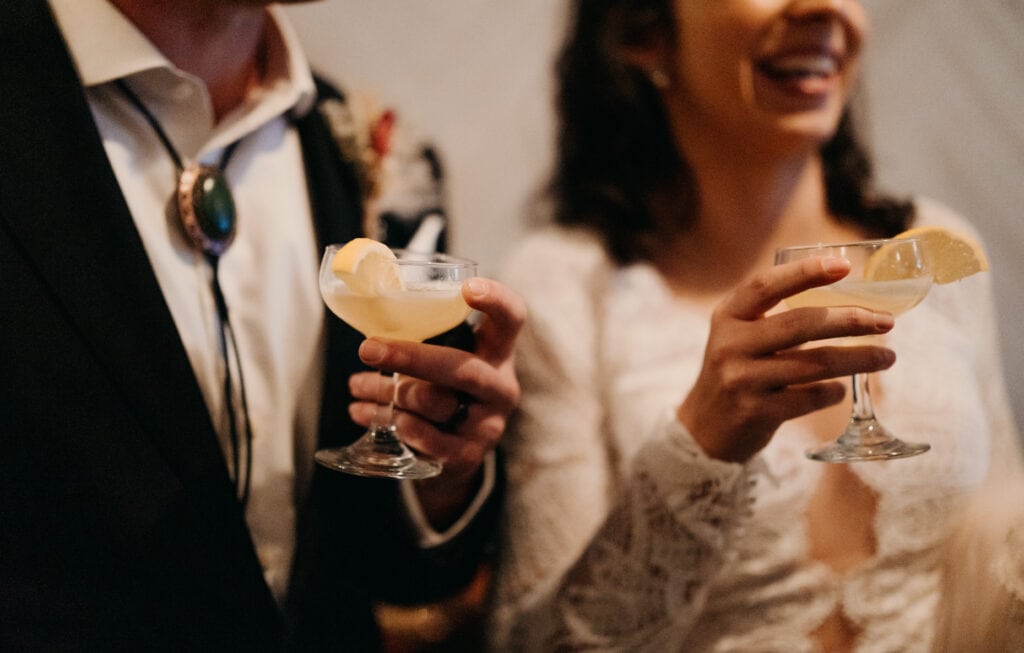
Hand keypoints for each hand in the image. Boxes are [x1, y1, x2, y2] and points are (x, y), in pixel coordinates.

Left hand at [349, 277, 524, 526]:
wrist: (454, 454)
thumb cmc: (442, 390)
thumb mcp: (445, 359)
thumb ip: (423, 338)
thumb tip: (368, 321)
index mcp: (498, 352)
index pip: (511, 319)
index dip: (496, 301)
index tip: (467, 288)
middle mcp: (500, 388)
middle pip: (461, 369)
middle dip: (410, 358)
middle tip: (368, 349)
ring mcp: (488, 425)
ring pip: (431, 402)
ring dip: (387, 392)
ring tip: (358, 384)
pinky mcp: (467, 455)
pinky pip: (422, 436)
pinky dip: (390, 421)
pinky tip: (365, 412)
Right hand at [677, 256, 896, 462]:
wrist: (705, 427)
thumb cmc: (737, 371)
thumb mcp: (741, 336)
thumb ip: (777, 317)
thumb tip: (848, 300)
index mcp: (729, 316)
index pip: (766, 285)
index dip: (805, 273)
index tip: (844, 266)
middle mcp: (731, 344)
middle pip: (800, 324)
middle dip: (850, 320)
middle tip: (885, 321)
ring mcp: (741, 379)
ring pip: (813, 364)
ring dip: (857, 359)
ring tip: (886, 357)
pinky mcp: (754, 411)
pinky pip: (807, 399)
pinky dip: (832, 393)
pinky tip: (841, 390)